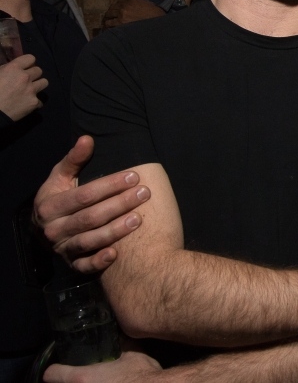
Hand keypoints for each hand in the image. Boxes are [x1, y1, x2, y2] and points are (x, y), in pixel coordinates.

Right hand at [0, 54, 46, 120]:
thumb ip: (5, 69)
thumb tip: (13, 67)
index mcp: (13, 68)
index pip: (30, 58)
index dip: (27, 63)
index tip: (24, 68)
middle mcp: (25, 77)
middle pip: (39, 70)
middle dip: (32, 74)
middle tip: (25, 80)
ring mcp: (31, 90)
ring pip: (44, 82)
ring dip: (37, 85)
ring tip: (29, 90)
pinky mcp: (34, 103)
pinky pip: (39, 100)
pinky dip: (34, 102)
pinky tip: (26, 104)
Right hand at [33, 136, 150, 273]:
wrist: (46, 227)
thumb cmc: (60, 196)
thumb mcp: (61, 177)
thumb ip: (75, 160)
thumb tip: (87, 139)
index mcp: (50, 206)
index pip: (84, 195)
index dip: (110, 185)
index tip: (133, 176)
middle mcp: (54, 229)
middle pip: (90, 217)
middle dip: (119, 204)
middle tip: (145, 193)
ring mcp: (62, 248)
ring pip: (90, 240)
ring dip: (115, 231)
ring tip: (139, 219)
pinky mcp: (72, 263)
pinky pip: (84, 266)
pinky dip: (99, 261)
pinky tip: (116, 253)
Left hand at [43, 350, 162, 382]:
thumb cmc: (142, 375)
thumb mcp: (132, 354)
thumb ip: (120, 345)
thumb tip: (118, 335)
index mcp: (82, 378)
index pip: (51, 374)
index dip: (56, 369)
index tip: (62, 367)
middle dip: (68, 381)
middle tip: (82, 376)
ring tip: (94, 382)